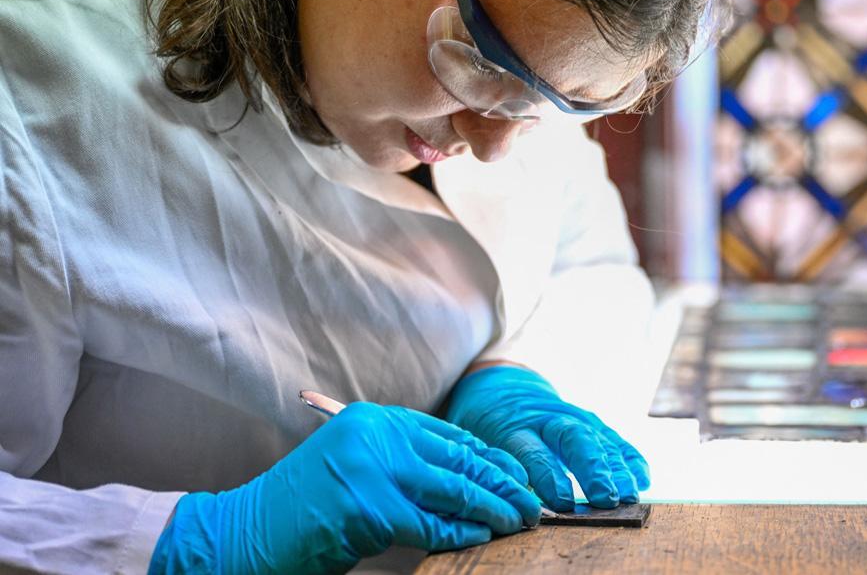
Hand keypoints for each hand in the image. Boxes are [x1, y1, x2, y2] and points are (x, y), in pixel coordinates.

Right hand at [148, 402, 540, 573]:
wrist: (244, 532)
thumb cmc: (304, 508)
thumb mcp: (358, 470)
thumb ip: (404, 466)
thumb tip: (469, 482)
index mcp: (376, 420)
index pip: (449, 435)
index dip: (489, 457)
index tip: (518, 476)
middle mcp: (376, 435)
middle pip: (458, 457)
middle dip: (501, 481)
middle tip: (531, 501)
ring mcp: (371, 468)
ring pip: (452, 488)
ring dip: (492, 507)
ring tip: (519, 520)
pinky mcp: (369, 507)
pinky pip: (430, 522)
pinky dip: (460, 532)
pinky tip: (482, 536)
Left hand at [445, 366, 650, 511]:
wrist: (502, 386)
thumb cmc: (485, 426)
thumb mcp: (477, 445)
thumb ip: (496, 471)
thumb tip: (512, 510)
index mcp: (512, 427)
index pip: (533, 451)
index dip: (550, 477)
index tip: (564, 503)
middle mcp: (546, 419)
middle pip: (573, 439)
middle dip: (592, 469)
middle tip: (606, 498)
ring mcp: (572, 417)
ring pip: (597, 438)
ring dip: (617, 468)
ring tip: (630, 494)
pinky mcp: (589, 421)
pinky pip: (613, 438)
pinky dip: (630, 457)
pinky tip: (643, 478)